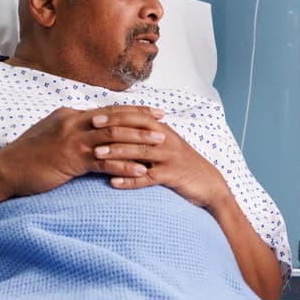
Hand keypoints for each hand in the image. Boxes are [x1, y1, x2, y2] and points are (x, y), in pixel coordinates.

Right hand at [0, 105, 167, 199]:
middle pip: (116, 118)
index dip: (133, 110)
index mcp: (70, 115)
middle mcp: (73, 122)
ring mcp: (72, 140)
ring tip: (160, 144)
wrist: (4, 171)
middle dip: (143, 120)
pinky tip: (140, 171)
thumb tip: (90, 130)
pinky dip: (124, 165)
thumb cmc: (27, 157)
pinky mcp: (70, 160)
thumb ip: (71, 131)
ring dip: (139, 141)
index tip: (154, 111)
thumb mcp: (51, 135)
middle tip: (164, 122)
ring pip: (114, 137)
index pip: (108, 110)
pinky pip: (104, 161)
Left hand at [101, 120, 229, 210]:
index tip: (93, 116)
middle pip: (136, 131)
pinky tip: (113, 183)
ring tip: (96, 155)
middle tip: (90, 131)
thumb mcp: (167, 145)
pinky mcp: (172, 175)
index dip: (115, 116)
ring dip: (116, 153)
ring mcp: (169, 157)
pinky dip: (129, 180)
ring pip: (139, 152)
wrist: (208, 183)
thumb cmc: (182, 164)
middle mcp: (166, 140)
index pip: (136, 117)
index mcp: (162, 130)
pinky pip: (147, 178)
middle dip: (112, 130)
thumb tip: (121, 130)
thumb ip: (147, 136)